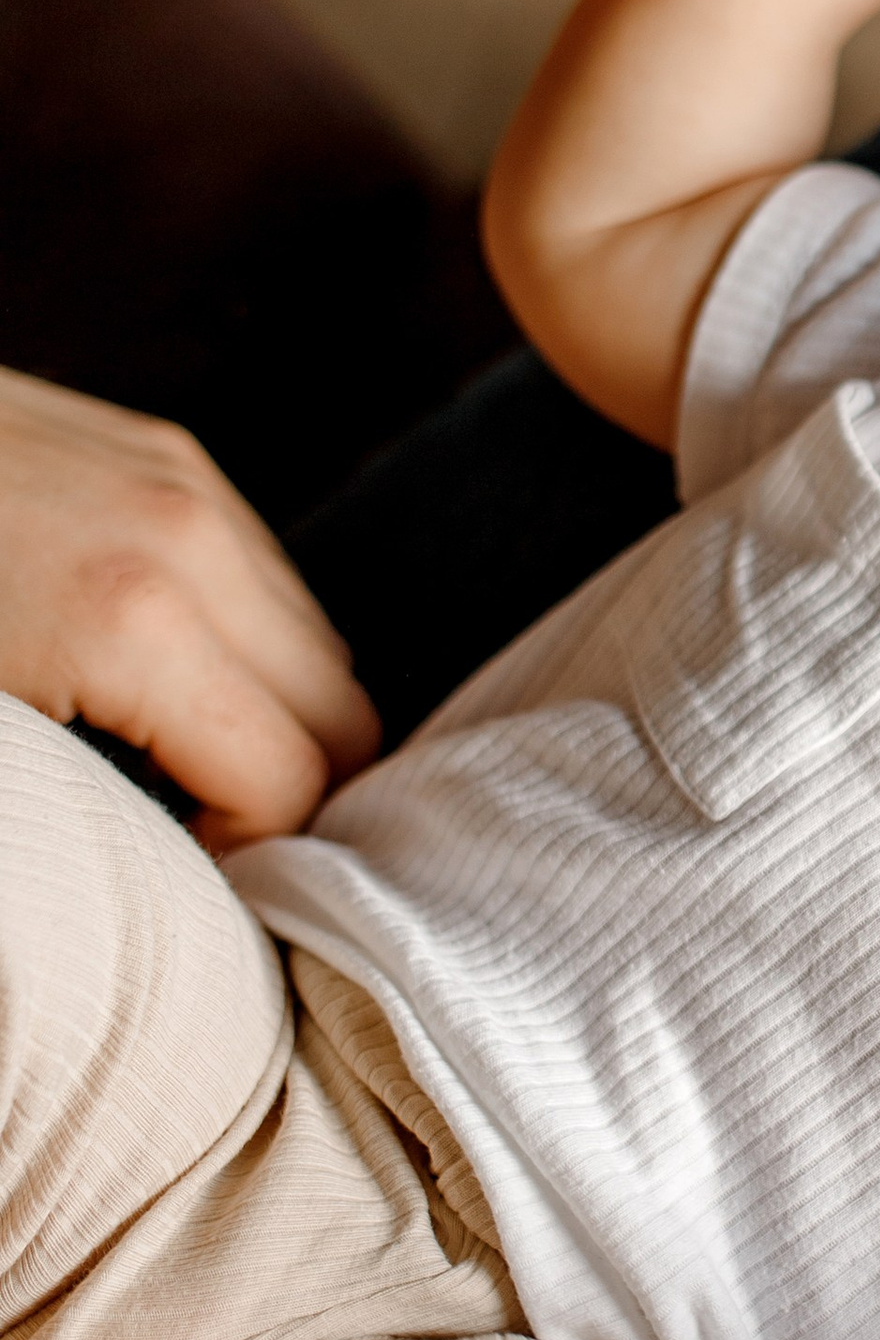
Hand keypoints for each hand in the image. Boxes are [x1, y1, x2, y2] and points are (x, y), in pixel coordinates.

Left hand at [0, 368, 375, 847]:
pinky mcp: (171, 454)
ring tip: (176, 766)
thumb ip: (76, 804)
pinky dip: (242, 647)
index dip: (252, 859)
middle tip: (200, 843)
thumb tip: (145, 877)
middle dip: (288, 794)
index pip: (292, 781)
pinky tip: (155, 678)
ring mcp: (190, 484)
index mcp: (135, 624)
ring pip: (318, 644)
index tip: (183, 885)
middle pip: (343, 715)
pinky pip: (265, 579)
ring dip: (271, 717)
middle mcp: (194, 543)